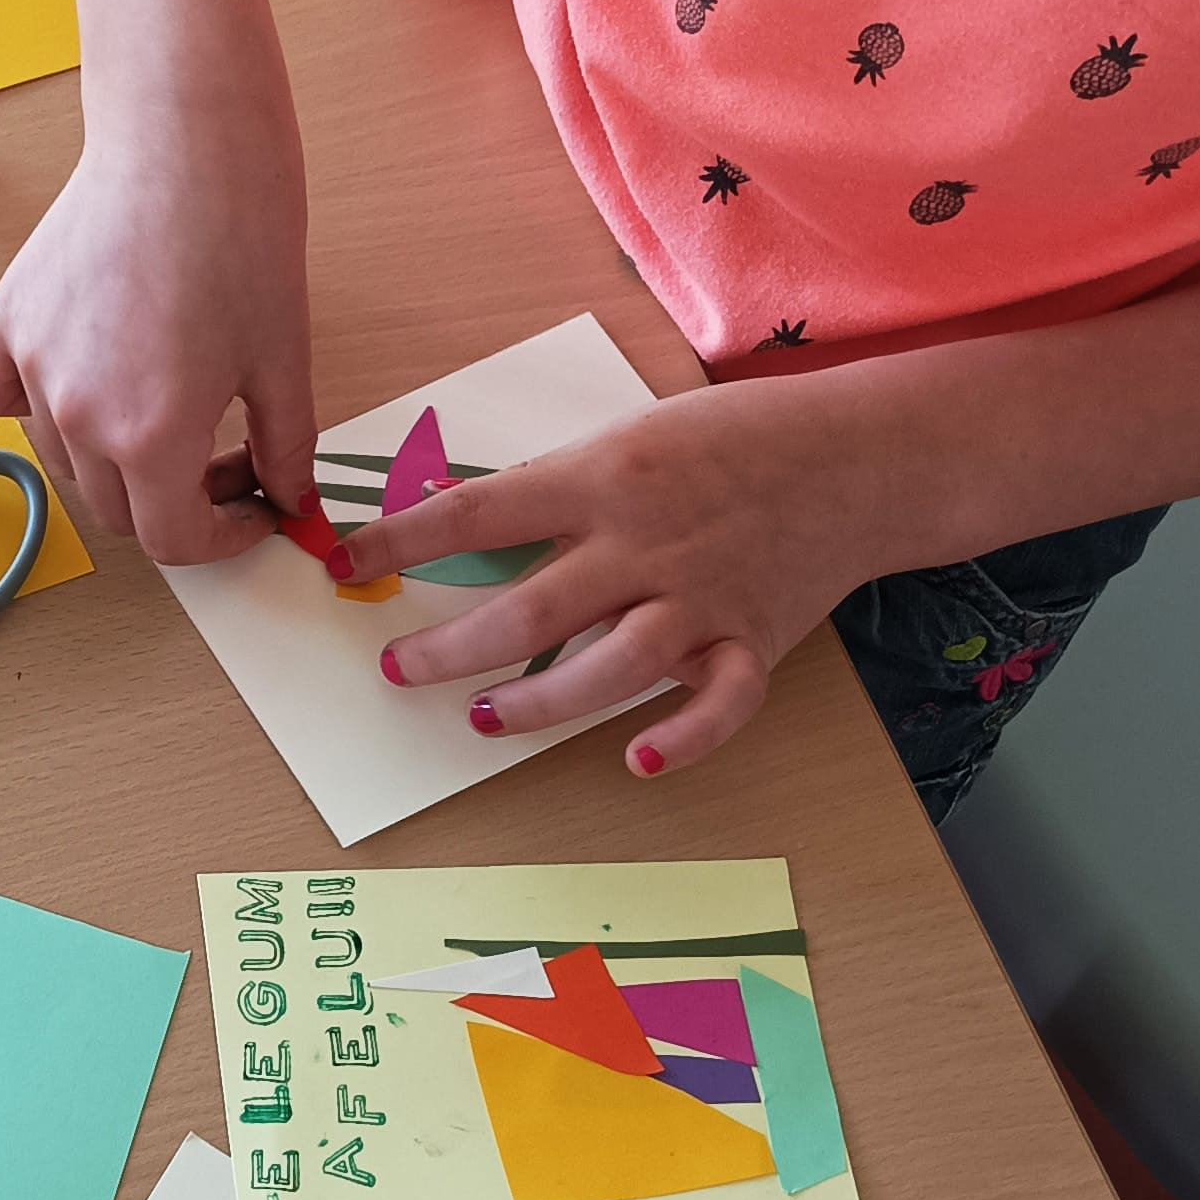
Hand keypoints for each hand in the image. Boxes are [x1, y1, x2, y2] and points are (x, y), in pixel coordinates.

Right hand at [0, 92, 316, 563]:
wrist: (185, 138)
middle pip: (117, 510)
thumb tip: (289, 498)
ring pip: (64, 459)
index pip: (172, 540)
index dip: (223, 536)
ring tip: (161, 404)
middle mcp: (79, 415)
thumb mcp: (285, 356)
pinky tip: (72, 380)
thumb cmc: (242, 232)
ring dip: (113, 458)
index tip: (251, 507)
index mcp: (153, 436)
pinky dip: (24, 404)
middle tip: (223, 454)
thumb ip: (285, 447)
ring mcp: (33, 367)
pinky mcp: (6, 322)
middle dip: (176, 500)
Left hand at [331, 376, 896, 774]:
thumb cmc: (730, 440)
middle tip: (398, 669)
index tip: (343, 567)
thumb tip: (452, 512)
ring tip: (482, 719)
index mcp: (602, 478)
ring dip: (535, 702)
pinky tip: (636, 762)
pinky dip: (682, 739)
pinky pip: (718, 704)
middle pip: (527, 610)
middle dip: (449, 649)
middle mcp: (644, 543)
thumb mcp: (627, 437)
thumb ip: (550, 485)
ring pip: (606, 667)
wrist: (857, 454)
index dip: (398, 543)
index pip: (476, 515)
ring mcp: (700, 597)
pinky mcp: (752, 641)